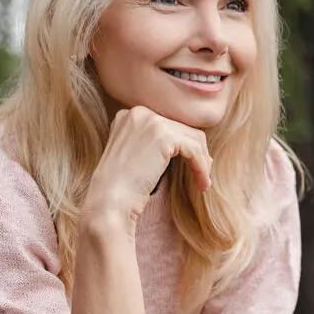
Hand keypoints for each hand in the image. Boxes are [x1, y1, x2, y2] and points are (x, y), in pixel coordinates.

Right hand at [83, 106, 212, 230]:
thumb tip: (189, 142)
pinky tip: (202, 184)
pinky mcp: (163, 136)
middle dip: (197, 153)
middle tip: (202, 174)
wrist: (110, 201)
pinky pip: (195, 149)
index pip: (168, 125)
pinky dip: (201, 167)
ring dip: (203, 162)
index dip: (183, 145)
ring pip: (193, 138)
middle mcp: (139, 112)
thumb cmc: (123, 187)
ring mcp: (151, 121)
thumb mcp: (136, 155)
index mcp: (130, 115)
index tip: (192, 165)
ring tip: (203, 183)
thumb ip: (154, 142)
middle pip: (183, 128)